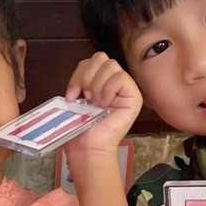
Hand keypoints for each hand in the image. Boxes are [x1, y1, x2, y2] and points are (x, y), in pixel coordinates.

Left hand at [63, 52, 141, 179]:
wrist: (87, 148)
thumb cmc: (80, 129)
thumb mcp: (76, 99)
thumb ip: (80, 81)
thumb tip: (79, 75)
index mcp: (100, 82)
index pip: (91, 61)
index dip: (79, 74)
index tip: (72, 95)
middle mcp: (114, 83)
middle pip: (101, 57)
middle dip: (87, 76)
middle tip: (85, 98)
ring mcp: (125, 89)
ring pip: (110, 65)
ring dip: (97, 85)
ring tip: (95, 103)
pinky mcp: (134, 97)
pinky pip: (120, 77)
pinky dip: (108, 89)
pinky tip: (104, 104)